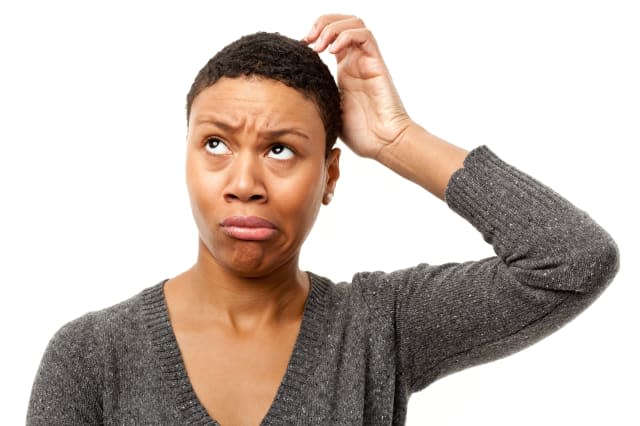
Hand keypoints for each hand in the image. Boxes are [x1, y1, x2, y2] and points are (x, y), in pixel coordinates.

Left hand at [304, 14, 412, 159]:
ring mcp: (367, 61)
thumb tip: (292, 96)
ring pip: (353, 23)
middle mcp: (356, 62)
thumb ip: (318, 97)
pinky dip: (346, 35)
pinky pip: (364, 36)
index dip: (314, 34)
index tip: (299, 47)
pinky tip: (332, 50)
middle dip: (321, 24)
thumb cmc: (361, 134)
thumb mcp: (329, 112)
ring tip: (319, 44)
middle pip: (342, 23)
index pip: (331, 37)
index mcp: (345, 70)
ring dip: (332, 27)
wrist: (383, 143)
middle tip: (308, 39)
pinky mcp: (377, 64)